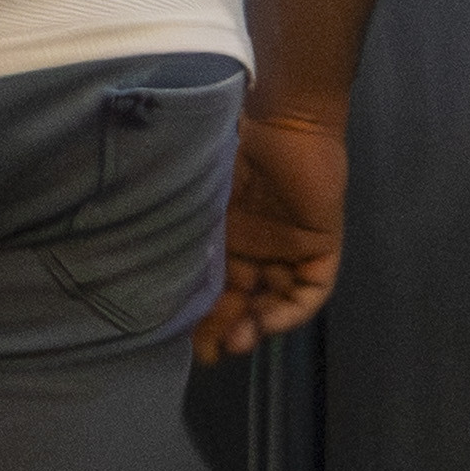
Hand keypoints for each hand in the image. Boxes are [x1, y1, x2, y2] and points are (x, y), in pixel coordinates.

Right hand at [192, 104, 345, 363]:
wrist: (284, 118)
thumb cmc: (232, 145)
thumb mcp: (198, 197)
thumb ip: (185, 229)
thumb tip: (148, 272)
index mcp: (225, 235)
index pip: (214, 286)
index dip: (202, 317)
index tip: (185, 343)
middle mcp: (256, 247)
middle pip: (243, 301)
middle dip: (225, 329)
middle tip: (210, 352)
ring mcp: (290, 249)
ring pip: (274, 301)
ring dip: (257, 325)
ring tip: (237, 340)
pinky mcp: (321, 246)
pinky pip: (310, 291)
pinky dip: (291, 311)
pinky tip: (268, 320)